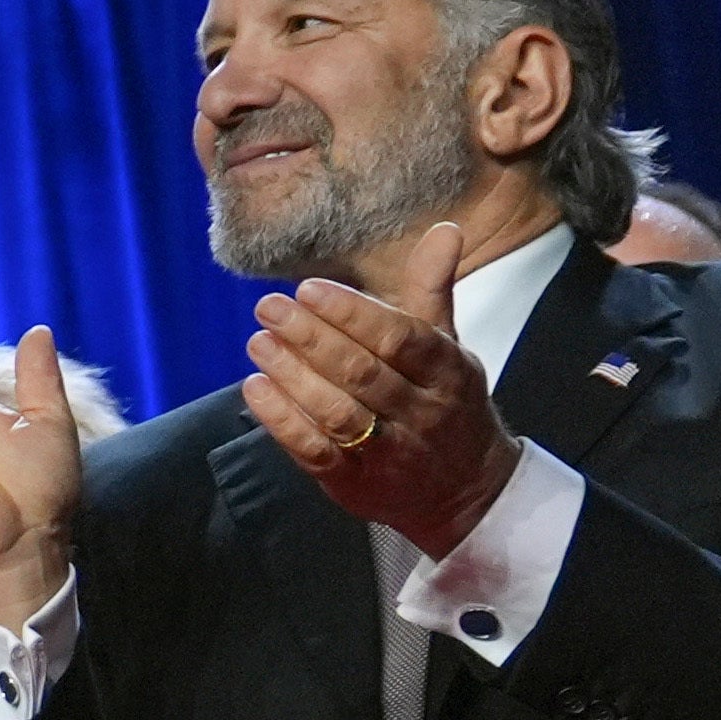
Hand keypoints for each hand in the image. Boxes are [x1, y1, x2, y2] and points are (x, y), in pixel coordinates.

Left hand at [246, 222, 519, 556]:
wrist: (466, 491)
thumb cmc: (446, 402)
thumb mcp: (448, 346)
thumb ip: (432, 290)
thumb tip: (446, 228)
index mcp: (449, 373)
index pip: (401, 338)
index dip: (352, 313)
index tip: (308, 288)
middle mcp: (424, 414)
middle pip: (363, 373)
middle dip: (311, 337)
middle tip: (268, 306)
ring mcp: (391, 453)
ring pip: (338, 413)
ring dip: (292, 375)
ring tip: (259, 341)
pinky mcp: (356, 484)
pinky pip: (316, 451)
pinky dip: (282, 420)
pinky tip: (255, 388)